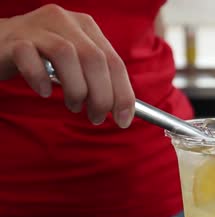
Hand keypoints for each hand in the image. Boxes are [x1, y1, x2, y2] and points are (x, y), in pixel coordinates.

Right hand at [0, 4, 134, 127]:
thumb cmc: (43, 59)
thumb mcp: (76, 64)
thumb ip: (98, 80)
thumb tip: (123, 110)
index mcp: (87, 27)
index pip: (115, 62)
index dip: (123, 94)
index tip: (123, 120)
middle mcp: (66, 21)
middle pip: (95, 59)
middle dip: (102, 96)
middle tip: (96, 118)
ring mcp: (38, 27)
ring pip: (67, 55)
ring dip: (76, 89)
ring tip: (74, 106)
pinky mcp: (14, 39)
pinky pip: (30, 58)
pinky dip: (40, 79)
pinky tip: (45, 91)